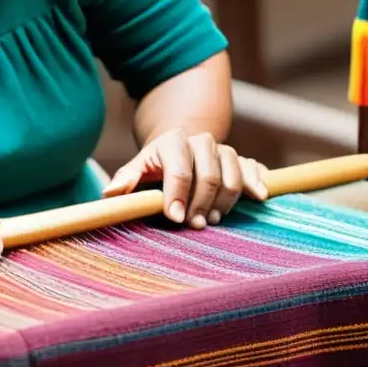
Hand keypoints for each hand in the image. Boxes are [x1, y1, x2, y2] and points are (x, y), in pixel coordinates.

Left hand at [102, 129, 267, 228]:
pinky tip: (257, 197)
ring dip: (226, 201)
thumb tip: (110, 193)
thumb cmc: (156, 165)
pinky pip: (254, 169)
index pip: (179, 170)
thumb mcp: (138, 169)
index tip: (176, 218)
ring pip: (233, 174)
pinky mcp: (242, 159)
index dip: (177, 195)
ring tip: (214, 219)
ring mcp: (224, 150)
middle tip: (196, 225)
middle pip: (209, 174)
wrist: (180, 147)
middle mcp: (201, 142)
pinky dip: (256, 183)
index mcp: (173, 142)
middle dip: (202, 203)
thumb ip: (126, 179)